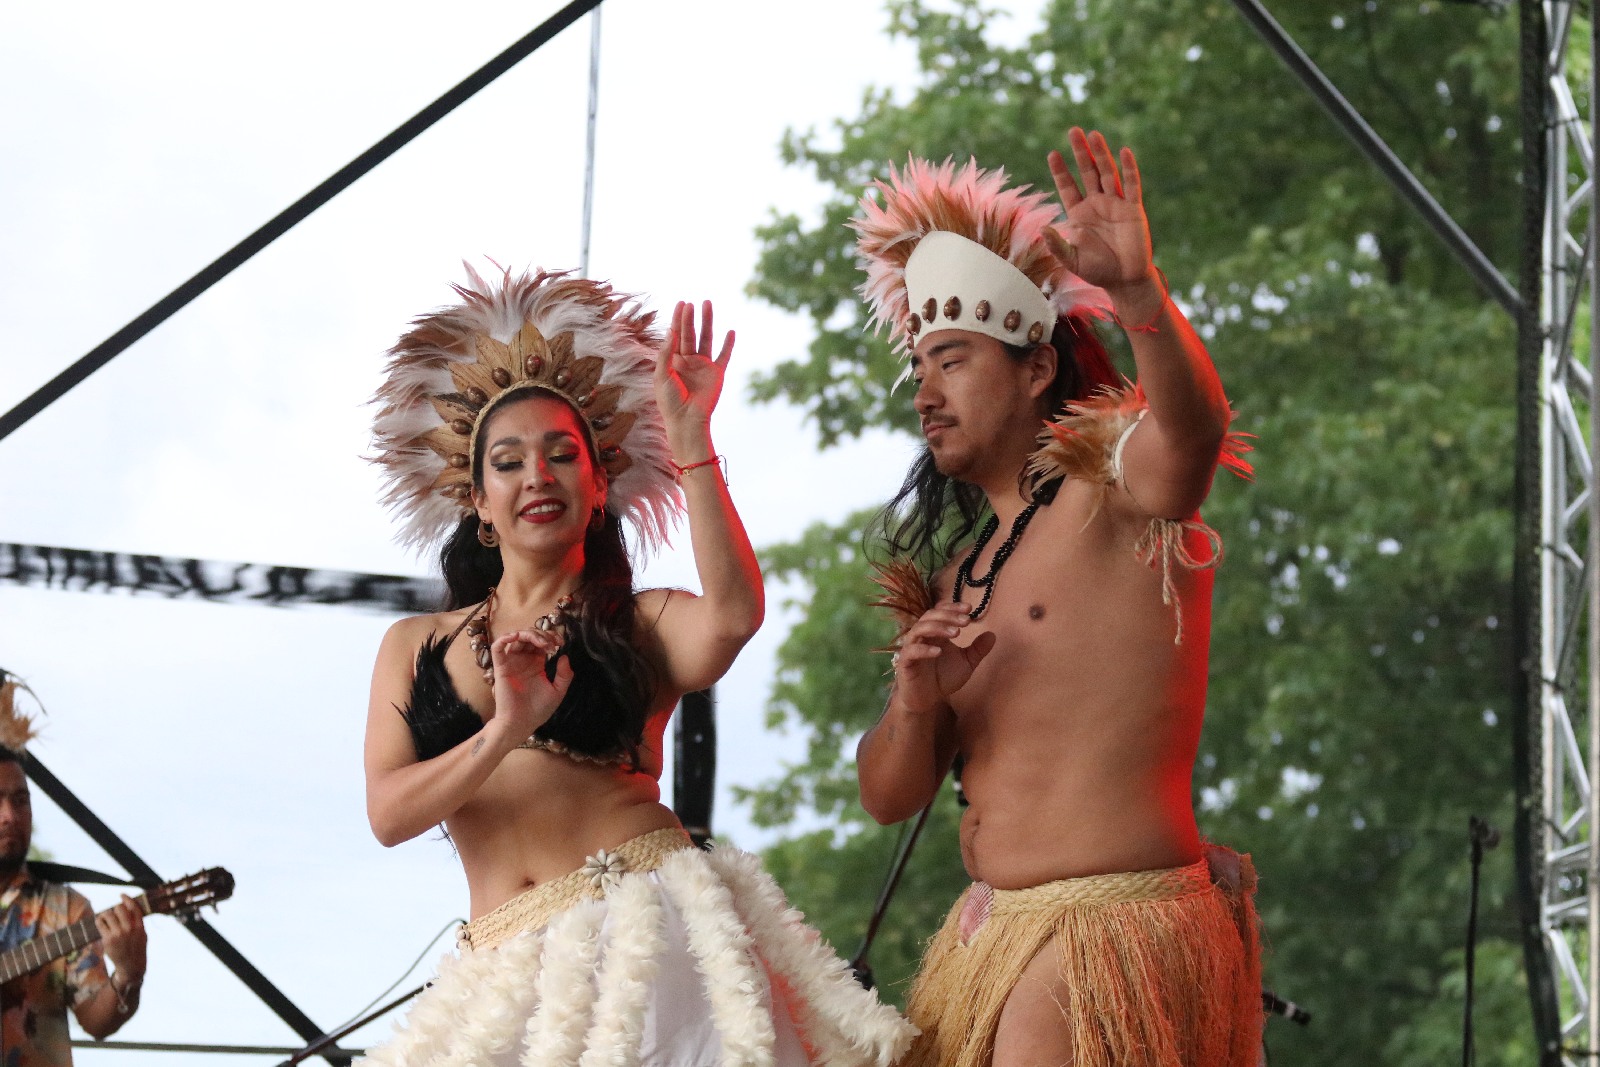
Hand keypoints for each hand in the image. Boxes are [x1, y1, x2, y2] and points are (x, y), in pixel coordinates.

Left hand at [95, 895, 146, 983]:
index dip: (127, 899)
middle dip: (115, 908)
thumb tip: (129, 908)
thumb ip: (137, 922)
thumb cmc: (136, 948)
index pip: (134, 907)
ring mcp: (118, 934)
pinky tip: (101, 923)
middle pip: (119, 909)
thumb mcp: (142, 934)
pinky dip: (99, 921)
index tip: (121, 895)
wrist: (131, 965)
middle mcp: (129, 929)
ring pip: (108, 914)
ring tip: (106, 919)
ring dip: (106, 915)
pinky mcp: (108, 940)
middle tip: (114, 913)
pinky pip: (100, 924)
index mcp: (140, 926)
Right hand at [488, 627, 573, 742]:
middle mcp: (523, 659)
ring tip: (542, 643)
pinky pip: (497, 648)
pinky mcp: (500, 667)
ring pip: (516, 637)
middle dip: (542, 634)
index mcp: (536, 663)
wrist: (522, 723)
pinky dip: (504, 638)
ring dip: (529, 634)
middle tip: (552, 644)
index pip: (541, 641)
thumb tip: (564, 656)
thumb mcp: (558, 691)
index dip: (551, 636)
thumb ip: (564, 675)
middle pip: (529, 636)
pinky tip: (516, 637)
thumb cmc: (538, 710)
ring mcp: (511, 662)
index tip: (561, 642)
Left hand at [655, 300, 733, 435]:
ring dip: (707, 322)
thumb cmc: (669, 401)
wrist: (686, 421)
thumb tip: (672, 331)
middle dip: (690, 318)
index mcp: (672, 360)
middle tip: (692, 303)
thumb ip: (666, 353)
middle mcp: (688, 361)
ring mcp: (703, 366)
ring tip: (708, 305)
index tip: (681, 303)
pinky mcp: (717, 374)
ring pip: (706, 339)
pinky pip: (723, 356)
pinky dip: (728, 344)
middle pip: (690, 333)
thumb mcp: (662, 375)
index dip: (678, 319)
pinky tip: (731, 331)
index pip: (675, 335)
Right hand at [892, 602, 995, 715]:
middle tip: (966, 621)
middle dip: (948, 616)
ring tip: (957, 633)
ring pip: (919, 629)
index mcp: (935, 632)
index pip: (940, 611)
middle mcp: (922, 636)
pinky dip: (924, 649)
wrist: (927, 700)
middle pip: (930, 616)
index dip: (953, 607)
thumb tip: (992, 635)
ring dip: (938, 628)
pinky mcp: (905, 663)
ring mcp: (912, 648)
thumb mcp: (966, 663)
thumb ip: (977, 650)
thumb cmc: (944, 678)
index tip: (969, 609)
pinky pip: (911, 651)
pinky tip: (939, 651)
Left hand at [1045, 127, 1154, 292]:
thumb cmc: (1097, 271)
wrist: (1125, 280)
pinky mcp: (1133, 209)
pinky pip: (1131, 185)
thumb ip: (1058, 245)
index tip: (1052, 153)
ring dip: (1101, 154)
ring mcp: (1116, 204)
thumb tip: (1042, 228)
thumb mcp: (1072, 260)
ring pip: (1107, 173)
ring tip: (1093, 134)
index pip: (1068, 187)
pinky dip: (1129, 168)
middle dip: (1080, 152)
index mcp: (1079, 214)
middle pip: (1087, 172)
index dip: (1060, 171)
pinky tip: (1124, 151)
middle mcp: (1097, 204)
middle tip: (1073, 131)